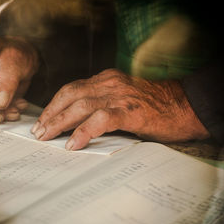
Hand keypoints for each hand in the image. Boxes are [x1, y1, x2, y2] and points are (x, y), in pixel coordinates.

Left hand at [31, 68, 209, 149]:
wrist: (186, 105)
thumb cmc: (153, 106)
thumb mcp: (122, 99)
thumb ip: (101, 105)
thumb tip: (75, 124)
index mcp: (106, 80)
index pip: (71, 89)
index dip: (54, 105)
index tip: (42, 120)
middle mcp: (109, 83)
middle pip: (69, 95)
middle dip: (50, 114)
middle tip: (38, 131)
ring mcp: (119, 96)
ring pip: (80, 106)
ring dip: (59, 122)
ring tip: (46, 137)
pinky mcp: (130, 111)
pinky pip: (100, 120)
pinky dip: (83, 132)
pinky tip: (72, 144)